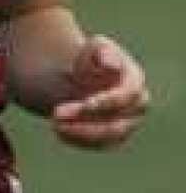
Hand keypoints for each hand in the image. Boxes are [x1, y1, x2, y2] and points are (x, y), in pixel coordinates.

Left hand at [51, 34, 148, 148]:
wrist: (80, 77)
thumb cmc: (90, 59)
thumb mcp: (94, 47)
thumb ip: (102, 52)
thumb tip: (111, 65)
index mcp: (135, 81)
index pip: (126, 97)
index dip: (106, 102)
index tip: (84, 104)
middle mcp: (136, 107)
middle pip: (118, 123)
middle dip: (87, 122)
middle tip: (56, 114)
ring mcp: (127, 124)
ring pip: (108, 138)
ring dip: (80, 133)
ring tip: (55, 124)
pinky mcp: (112, 138)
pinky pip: (97, 145)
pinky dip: (77, 140)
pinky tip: (58, 130)